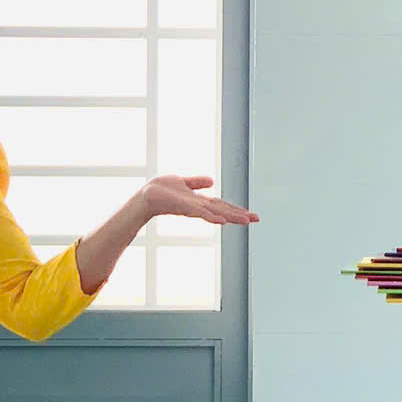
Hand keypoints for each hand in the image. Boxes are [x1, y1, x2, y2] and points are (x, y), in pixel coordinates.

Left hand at [137, 174, 257, 226]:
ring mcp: (192, 208)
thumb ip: (197, 183)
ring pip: (216, 212)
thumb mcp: (183, 182)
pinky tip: (222, 220)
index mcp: (200, 201)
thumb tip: (212, 181)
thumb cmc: (161, 191)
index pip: (222, 205)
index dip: (236, 209)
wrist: (145, 196)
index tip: (251, 215)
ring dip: (231, 216)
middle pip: (223, 210)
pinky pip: (201, 212)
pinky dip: (212, 216)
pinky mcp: (184, 207)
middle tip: (256, 219)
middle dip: (240, 215)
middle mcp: (199, 206)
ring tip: (246, 221)